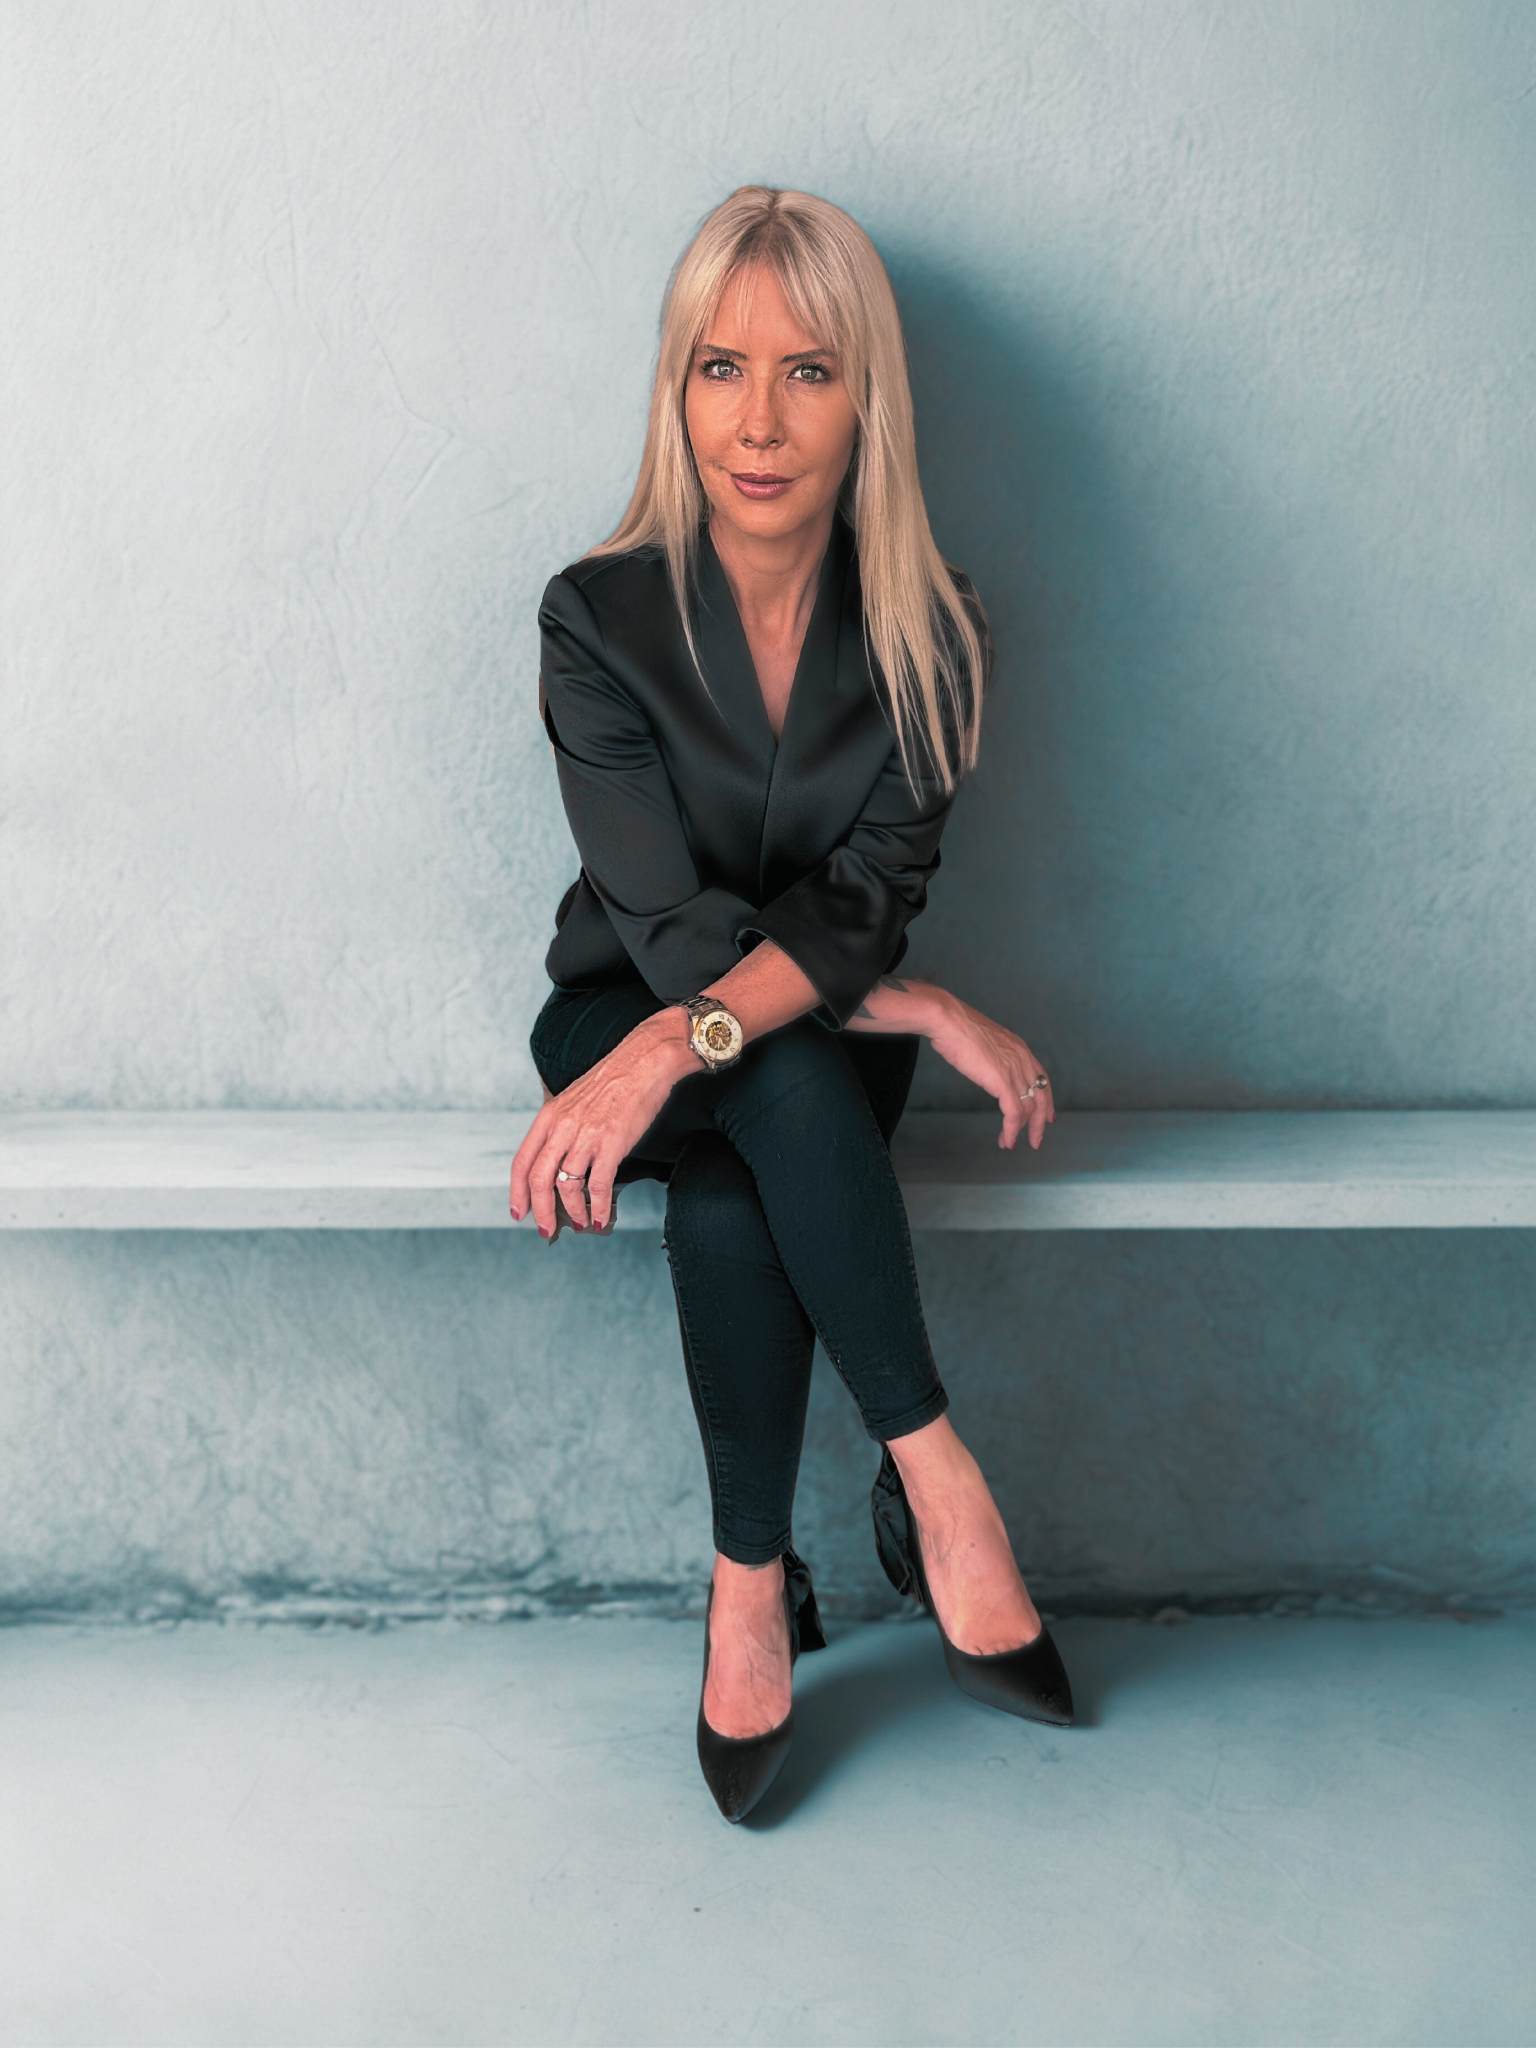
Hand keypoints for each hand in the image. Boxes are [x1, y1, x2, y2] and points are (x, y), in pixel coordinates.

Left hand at [511, 1011, 695, 1234]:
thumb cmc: (614, 1080)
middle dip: (540, 1212)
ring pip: (568, 1187)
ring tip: (581, 1223)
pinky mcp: (612, 1144)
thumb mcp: (573, 1100)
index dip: (517, 1192)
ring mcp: (586, 1136)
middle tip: (546, 1229)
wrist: (645, 1061)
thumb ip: (561, 1128)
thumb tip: (558, 1162)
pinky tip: (603, 1217)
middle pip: (539, 1180)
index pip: (522, 1161)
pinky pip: (598, 1186)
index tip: (519, 1211)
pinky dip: (600, 1208)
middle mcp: (562, 1127)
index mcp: (549, 1116)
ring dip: (573, 1212)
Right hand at [925, 992, 1054, 1150]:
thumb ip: (990, 1054)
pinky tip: (1007, 1141)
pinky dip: (1012, 1130)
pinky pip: (1013, 1113)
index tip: (1047, 1116)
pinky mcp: (1002, 1081)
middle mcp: (1022, 1059)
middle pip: (1041, 1097)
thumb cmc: (955, 1027)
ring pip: (1029, 1109)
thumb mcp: (982, 1040)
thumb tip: (983, 1062)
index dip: (1046, 1099)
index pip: (1042, 1078)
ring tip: (1010, 1144)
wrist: (947, 1019)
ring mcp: (1014, 1070)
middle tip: (1037, 1140)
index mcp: (1019, 1048)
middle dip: (1040, 1122)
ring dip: (1022, 1131)